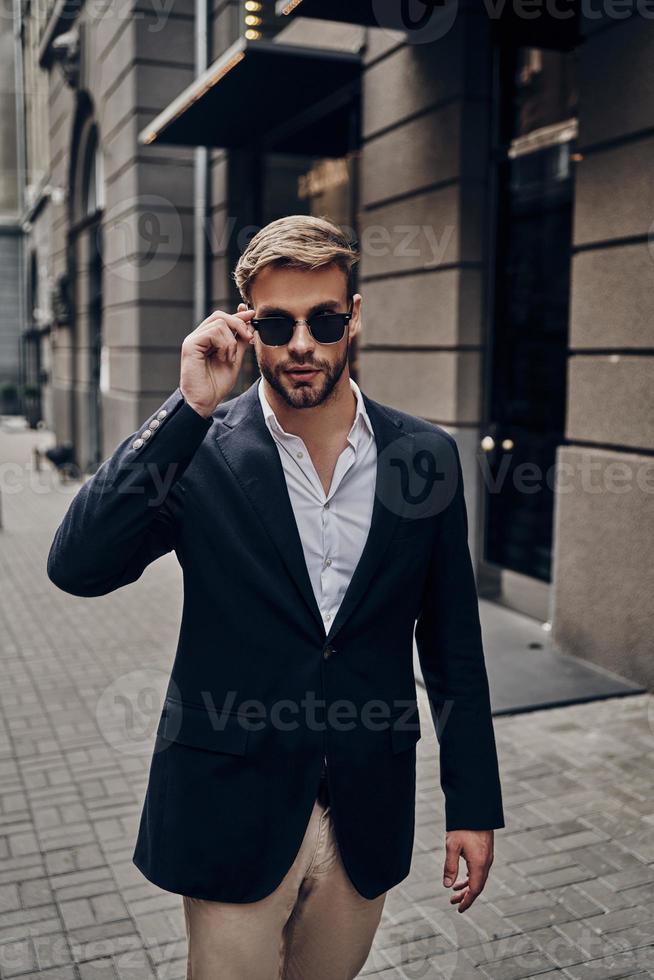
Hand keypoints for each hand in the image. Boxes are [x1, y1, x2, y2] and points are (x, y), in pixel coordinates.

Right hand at [180, 303, 255, 417]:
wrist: (204, 401)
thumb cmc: (216, 384)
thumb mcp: (234, 359)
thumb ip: (240, 343)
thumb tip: (250, 325)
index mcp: (208, 339)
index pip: (222, 319)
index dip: (238, 315)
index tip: (252, 315)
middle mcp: (199, 336)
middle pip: (220, 315)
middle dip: (238, 324)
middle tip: (248, 338)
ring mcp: (193, 339)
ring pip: (219, 323)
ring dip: (231, 341)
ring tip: (230, 358)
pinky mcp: (190, 344)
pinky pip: (212, 332)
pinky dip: (224, 344)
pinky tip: (223, 358)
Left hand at [442, 829, 493, 912]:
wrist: (476, 808)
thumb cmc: (463, 826)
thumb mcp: (452, 846)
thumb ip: (450, 867)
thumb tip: (447, 885)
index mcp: (479, 864)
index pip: (475, 889)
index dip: (467, 901)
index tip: (459, 909)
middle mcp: (486, 862)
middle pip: (477, 885)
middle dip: (465, 895)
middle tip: (452, 902)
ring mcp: (487, 856)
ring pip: (479, 877)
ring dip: (467, 886)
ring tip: (454, 891)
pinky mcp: (485, 851)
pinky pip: (479, 869)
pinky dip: (471, 876)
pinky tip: (463, 876)